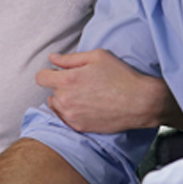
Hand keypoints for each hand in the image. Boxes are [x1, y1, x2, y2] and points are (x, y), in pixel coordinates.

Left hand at [35, 49, 182, 133]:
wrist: (141, 102)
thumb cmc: (121, 76)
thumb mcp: (97, 57)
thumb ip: (70, 58)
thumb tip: (52, 58)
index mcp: (67, 80)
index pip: (41, 77)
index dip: (49, 73)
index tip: (59, 73)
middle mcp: (65, 99)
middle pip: (50, 91)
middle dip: (61, 86)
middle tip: (80, 84)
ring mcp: (71, 115)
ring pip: (56, 105)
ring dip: (64, 100)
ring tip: (83, 96)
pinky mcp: (79, 127)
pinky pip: (65, 118)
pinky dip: (71, 113)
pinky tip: (86, 107)